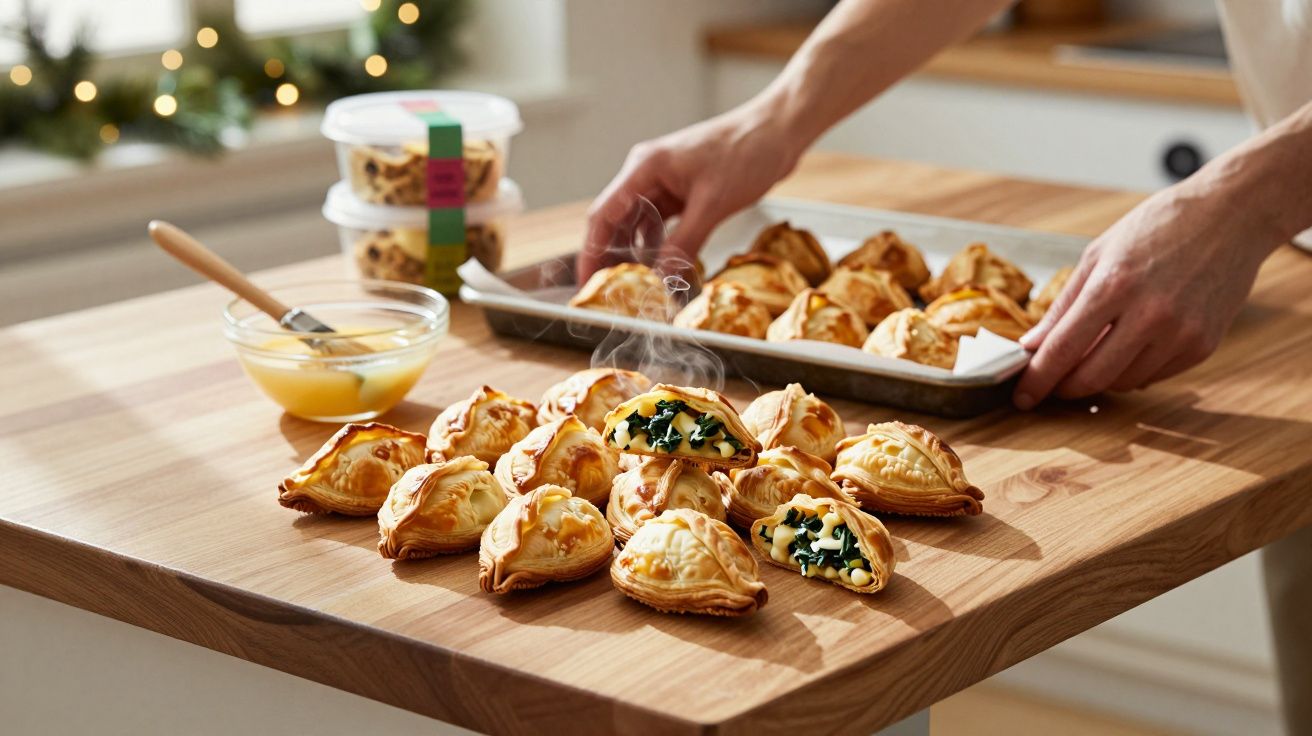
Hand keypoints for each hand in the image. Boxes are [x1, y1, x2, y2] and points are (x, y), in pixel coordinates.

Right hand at [579, 100, 801, 280]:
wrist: (777, 131)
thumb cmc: (746, 152)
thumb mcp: (714, 203)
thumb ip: (684, 242)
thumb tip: (661, 280)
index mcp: (644, 168)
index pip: (604, 214)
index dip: (592, 251)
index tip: (588, 284)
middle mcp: (646, 174)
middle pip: (614, 222)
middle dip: (609, 258)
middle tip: (608, 294)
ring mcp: (663, 183)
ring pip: (636, 225)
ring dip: (634, 255)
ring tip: (633, 288)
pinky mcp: (681, 192)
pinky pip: (658, 224)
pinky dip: (657, 247)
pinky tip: (660, 268)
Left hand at [1013, 182, 1273, 408]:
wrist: (1231, 216)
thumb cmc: (1158, 228)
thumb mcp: (1099, 255)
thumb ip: (1063, 306)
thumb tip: (1032, 346)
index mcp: (1114, 285)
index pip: (1063, 349)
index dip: (1038, 380)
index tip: (1022, 396)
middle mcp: (1150, 314)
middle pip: (1091, 377)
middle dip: (1064, 386)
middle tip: (1052, 382)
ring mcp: (1180, 334)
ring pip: (1122, 383)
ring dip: (1099, 377)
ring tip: (1094, 352)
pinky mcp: (1202, 346)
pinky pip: (1154, 376)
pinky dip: (1133, 370)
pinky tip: (1131, 345)